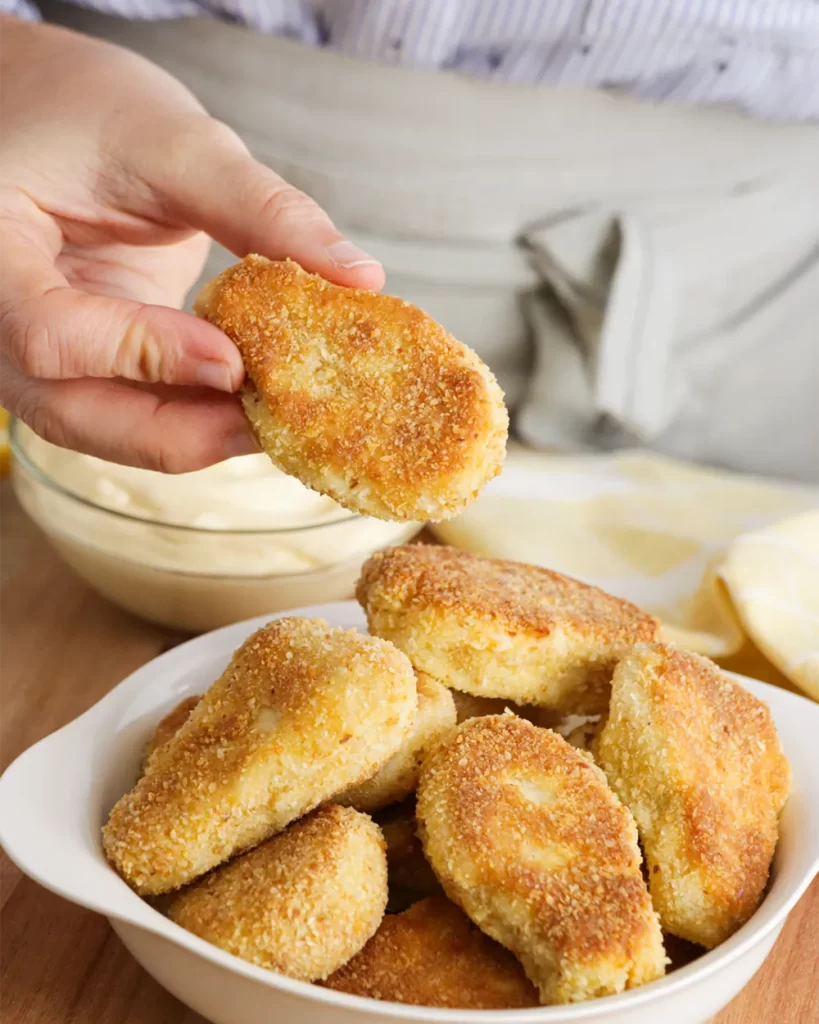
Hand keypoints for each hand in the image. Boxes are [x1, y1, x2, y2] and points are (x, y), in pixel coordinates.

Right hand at [0, 17, 383, 471]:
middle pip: (71, 410)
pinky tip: (252, 403)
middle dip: (178, 432)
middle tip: (269, 424)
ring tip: (273, 418)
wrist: (57, 116)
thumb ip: (259, 209)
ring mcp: (38, 348)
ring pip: (102, 427)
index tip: (235, 360)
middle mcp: (1, 314)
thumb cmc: (92, 109)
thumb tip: (359, 277)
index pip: (50, 333)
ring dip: (191, 435)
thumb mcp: (173, 141)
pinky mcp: (85, 360)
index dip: (143, 355)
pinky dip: (191, 416)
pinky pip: (130, 410)